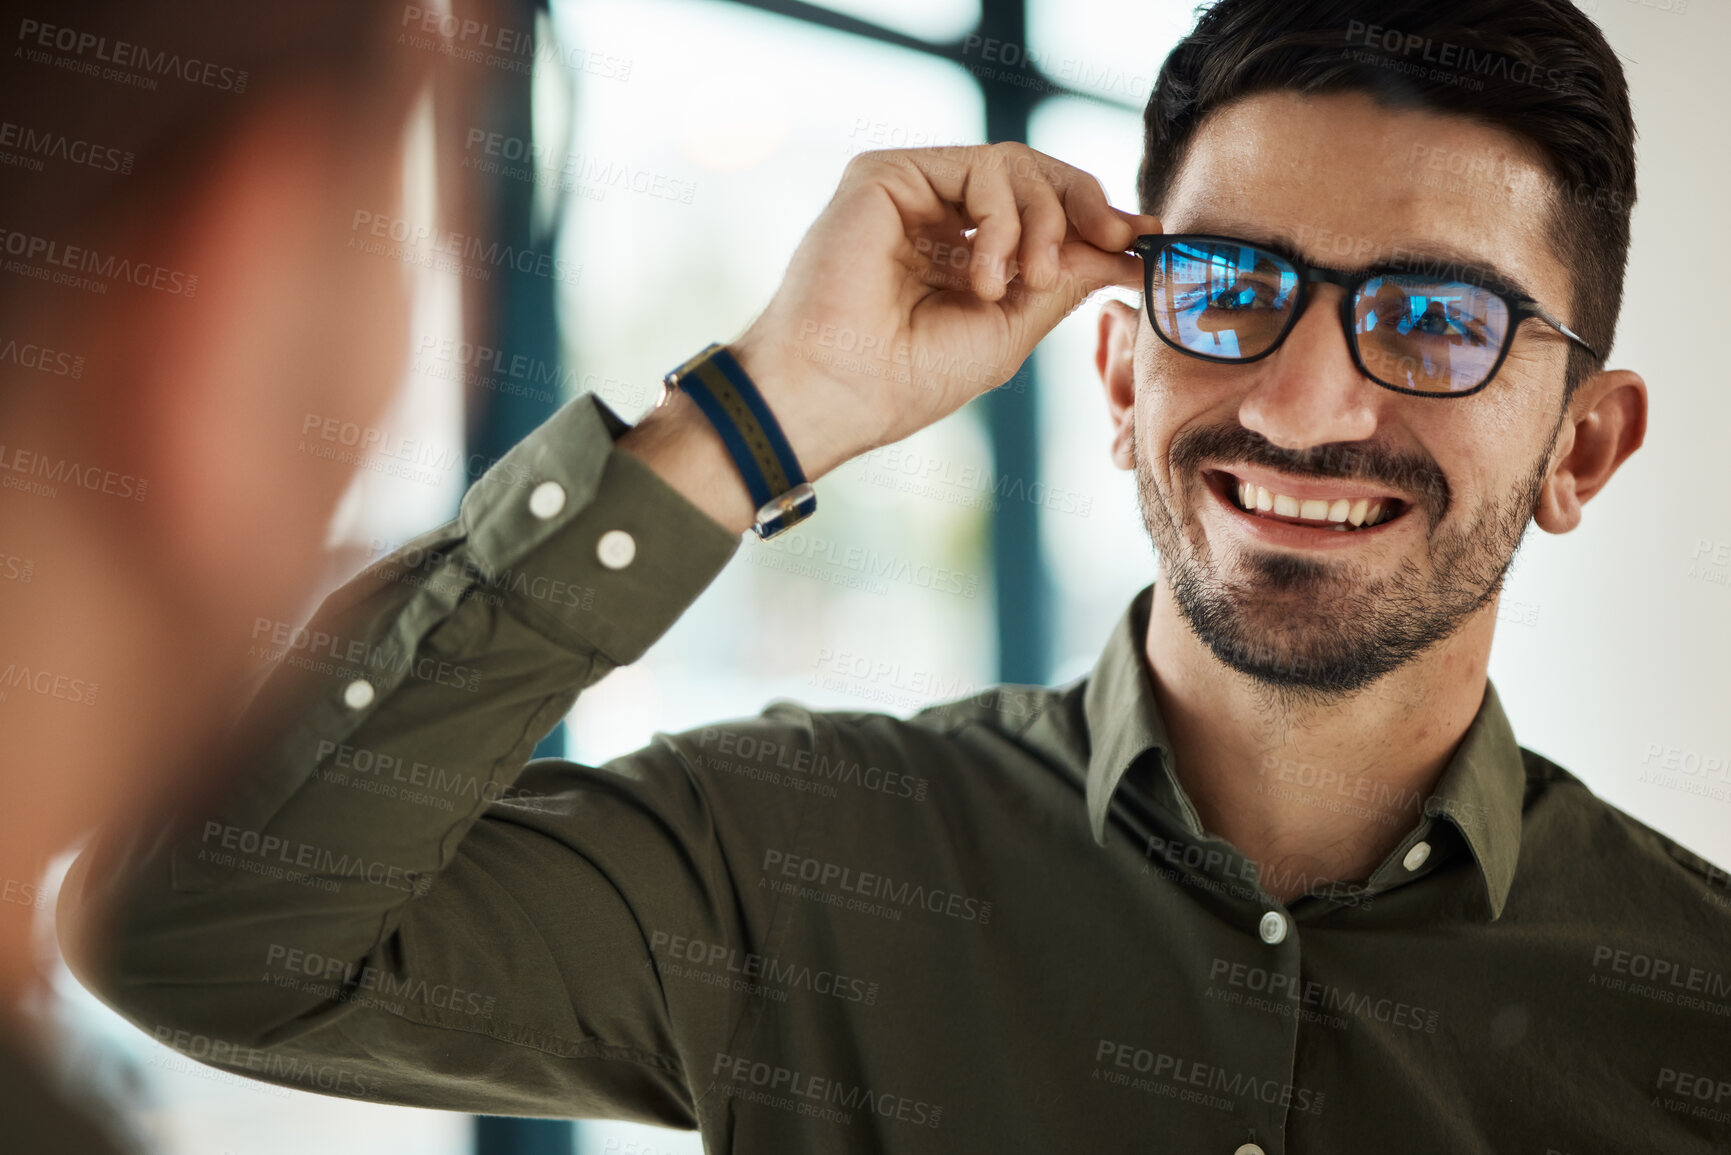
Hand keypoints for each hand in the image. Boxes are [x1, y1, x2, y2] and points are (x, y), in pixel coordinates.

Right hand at [731, 143, 1160, 477]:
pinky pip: (980, 167)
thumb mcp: (1012, 326)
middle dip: (1086, 206)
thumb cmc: (908, 377)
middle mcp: (937, 216)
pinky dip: (1003, 219)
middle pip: (1036, 175)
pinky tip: (984, 276)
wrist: (841, 391)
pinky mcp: (886, 175)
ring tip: (1028, 280)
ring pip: (1015, 165)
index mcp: (963, 254)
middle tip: (1113, 241)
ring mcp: (911, 192)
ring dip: (1045, 221)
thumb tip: (1132, 245)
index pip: (1042, 212)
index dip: (1097, 217)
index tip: (1144, 237)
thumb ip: (1067, 277)